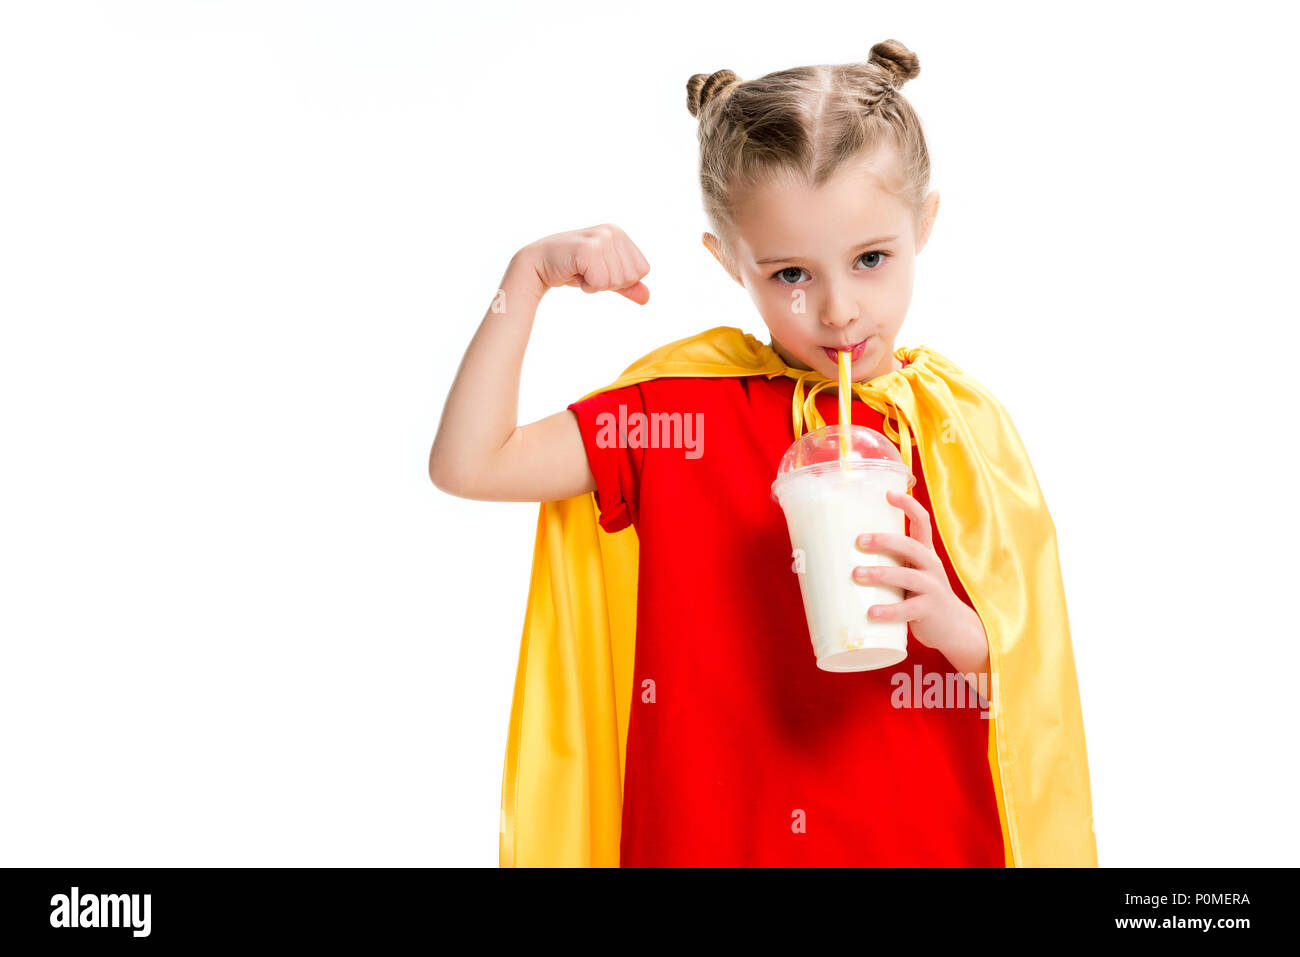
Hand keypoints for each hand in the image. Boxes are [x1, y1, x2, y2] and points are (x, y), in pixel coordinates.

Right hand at [516, 223, 650, 303]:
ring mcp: (600, 238)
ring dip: (596, 284)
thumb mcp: (603, 276)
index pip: (642, 271)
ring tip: (580, 271)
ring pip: (616, 281)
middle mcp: (612, 231)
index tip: (598, 270)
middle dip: (608, 283)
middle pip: (631, 277)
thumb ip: (626, 285)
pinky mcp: (588, 249)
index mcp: (620, 233)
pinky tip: (574, 272)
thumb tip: (647, 298)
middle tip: (587, 271)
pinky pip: (600, 283)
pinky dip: (587, 286)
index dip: (620, 280)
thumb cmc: (571, 268)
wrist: (537, 265)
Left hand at [852, 489, 984, 657]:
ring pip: (907, 576)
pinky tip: (870, 612)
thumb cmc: (919, 596)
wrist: (953, 628)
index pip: (922, 521)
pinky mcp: (930, 610)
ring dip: (880, 574)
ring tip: (856, 575)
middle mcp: (931, 566)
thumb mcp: (910, 574)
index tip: (888, 493)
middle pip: (910, 546)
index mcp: (925, 553)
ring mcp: (933, 588)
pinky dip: (889, 611)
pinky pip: (908, 609)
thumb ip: (888, 563)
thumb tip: (839, 555)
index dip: (908, 505)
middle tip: (859, 541)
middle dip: (885, 541)